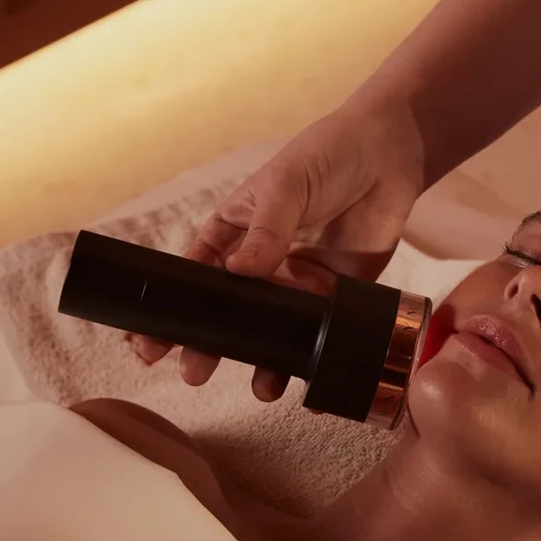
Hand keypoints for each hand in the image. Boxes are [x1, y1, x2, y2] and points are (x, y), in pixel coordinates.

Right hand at [130, 94, 425, 392]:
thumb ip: (266, 230)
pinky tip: (309, 382)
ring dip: (262, 362)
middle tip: (192, 373)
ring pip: (272, 332)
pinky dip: (312, 360)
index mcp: (234, 232)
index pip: (194, 276)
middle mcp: (261, 263)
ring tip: (260, 388)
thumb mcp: (286, 184)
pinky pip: (319, 334)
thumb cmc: (326, 154)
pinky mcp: (336, 294)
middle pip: (229, 313)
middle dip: (207, 346)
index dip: (171, 308)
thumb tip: (240, 272)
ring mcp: (298, 282)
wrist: (390, 153)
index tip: (150, 340)